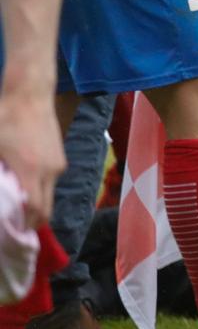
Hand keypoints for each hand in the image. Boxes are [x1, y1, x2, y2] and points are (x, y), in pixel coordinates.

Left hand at [0, 90, 63, 225]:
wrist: (30, 93)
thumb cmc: (6, 118)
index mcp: (32, 171)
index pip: (36, 209)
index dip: (28, 225)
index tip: (17, 235)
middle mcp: (51, 171)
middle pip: (46, 206)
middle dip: (34, 221)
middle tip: (18, 228)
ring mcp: (58, 162)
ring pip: (49, 193)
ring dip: (37, 203)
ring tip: (18, 205)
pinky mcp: (59, 155)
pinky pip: (51, 180)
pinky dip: (40, 188)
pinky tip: (25, 183)